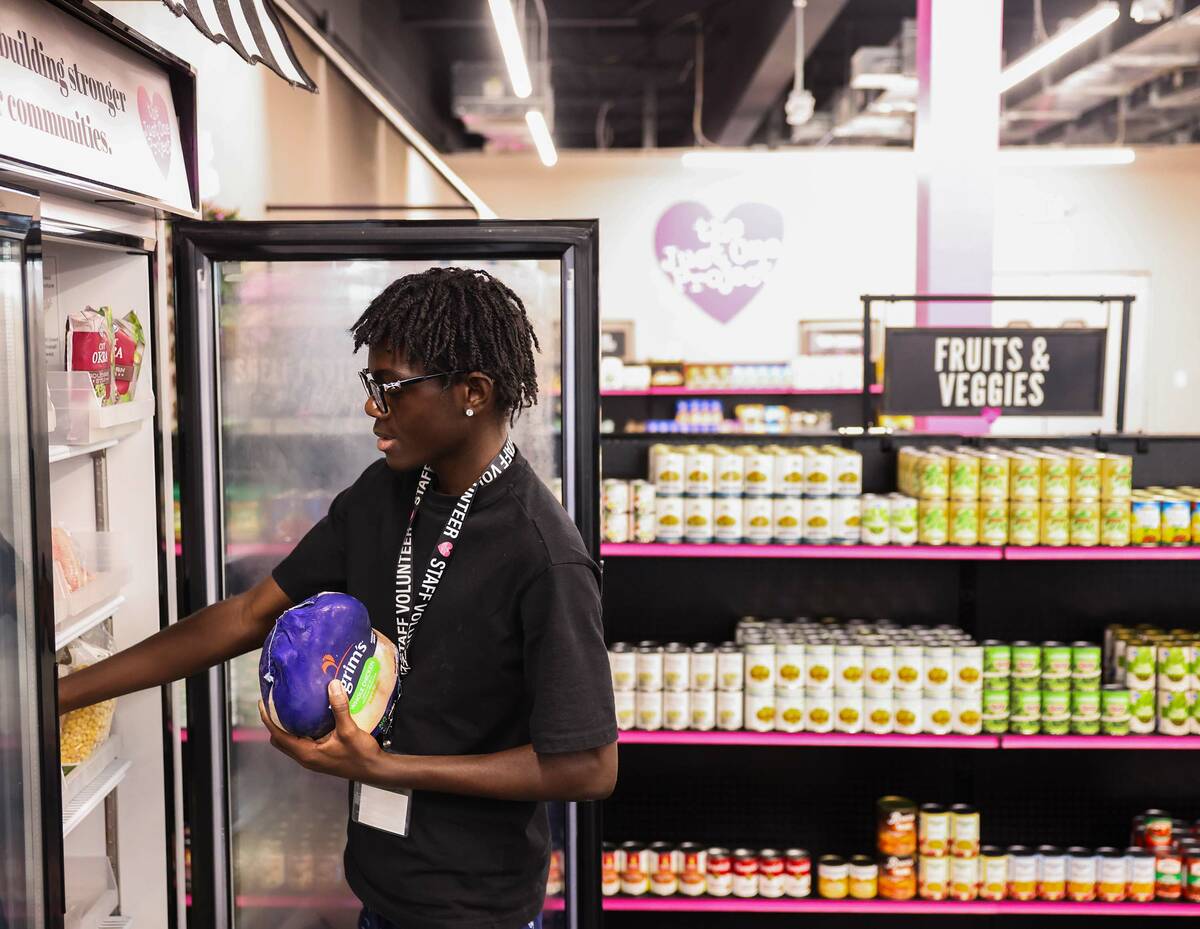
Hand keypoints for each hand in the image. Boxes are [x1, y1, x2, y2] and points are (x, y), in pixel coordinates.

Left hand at [259, 680, 384, 782]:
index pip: (278, 735)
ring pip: (291, 741)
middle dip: (275, 722)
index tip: (263, 703)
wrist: (374, 770)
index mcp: (306, 753)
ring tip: (291, 706)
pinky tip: (312, 716)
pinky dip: (300, 729)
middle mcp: (306, 757)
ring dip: (287, 726)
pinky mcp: (321, 756)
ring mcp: (313, 758)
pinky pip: (302, 741)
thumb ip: (339, 708)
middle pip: (280, 740)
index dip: (268, 719)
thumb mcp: (349, 730)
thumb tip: (332, 684)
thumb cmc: (360, 754)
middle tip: (276, 702)